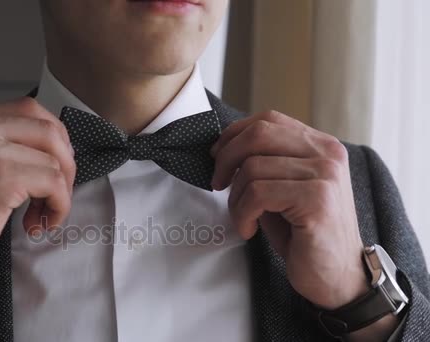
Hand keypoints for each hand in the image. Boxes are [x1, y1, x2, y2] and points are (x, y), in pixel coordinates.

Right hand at [0, 97, 75, 320]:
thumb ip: (3, 146)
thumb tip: (57, 146)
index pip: (32, 110)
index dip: (55, 141)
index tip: (55, 168)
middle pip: (51, 132)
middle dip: (65, 167)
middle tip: (55, 196)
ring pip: (56, 161)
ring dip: (59, 194)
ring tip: (39, 216)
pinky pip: (54, 184)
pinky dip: (57, 208)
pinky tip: (35, 224)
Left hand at [210, 110, 367, 309]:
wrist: (337, 276)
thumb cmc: (303, 233)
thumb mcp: (283, 188)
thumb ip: (264, 163)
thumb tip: (223, 148)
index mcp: (321, 146)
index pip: (268, 120)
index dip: (234, 134)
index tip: (217, 156)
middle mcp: (328, 154)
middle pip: (259, 134)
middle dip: (226, 158)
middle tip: (217, 184)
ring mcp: (325, 175)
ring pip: (253, 168)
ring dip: (235, 198)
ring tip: (243, 218)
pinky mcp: (316, 199)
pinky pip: (258, 193)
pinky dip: (242, 213)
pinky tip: (249, 229)